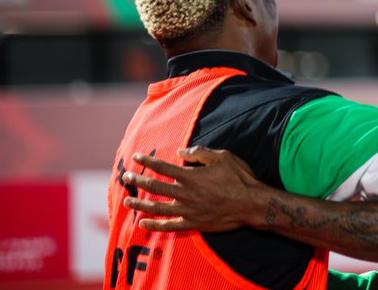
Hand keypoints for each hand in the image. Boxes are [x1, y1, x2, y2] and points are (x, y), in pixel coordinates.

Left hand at [122, 146, 267, 231]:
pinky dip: (155, 225)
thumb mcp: (222, 157)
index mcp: (191, 176)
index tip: (137, 157)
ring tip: (127, 202)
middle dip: (139, 181)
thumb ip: (200, 153)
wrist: (250, 204)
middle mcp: (185, 193)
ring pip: (157, 207)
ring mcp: (188, 210)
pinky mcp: (193, 223)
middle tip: (126, 177)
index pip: (163, 167)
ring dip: (140, 204)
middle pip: (155, 187)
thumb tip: (182, 151)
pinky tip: (144, 223)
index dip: (148, 162)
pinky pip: (169, 225)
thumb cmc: (239, 178)